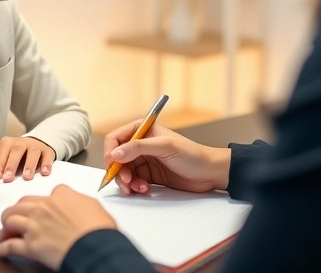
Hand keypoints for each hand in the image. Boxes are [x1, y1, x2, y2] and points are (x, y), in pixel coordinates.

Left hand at [0, 136, 56, 181]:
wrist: (34, 145)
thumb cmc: (15, 156)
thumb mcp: (5, 155)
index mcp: (8, 142)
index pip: (2, 151)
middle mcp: (22, 142)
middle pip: (16, 150)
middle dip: (11, 164)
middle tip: (8, 178)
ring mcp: (35, 146)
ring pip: (33, 153)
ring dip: (29, 165)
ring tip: (26, 177)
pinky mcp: (47, 151)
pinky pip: (47, 156)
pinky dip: (46, 164)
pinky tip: (44, 173)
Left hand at [0, 185, 115, 269]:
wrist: (95, 246)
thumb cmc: (99, 228)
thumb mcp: (93, 205)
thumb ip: (79, 201)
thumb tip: (76, 205)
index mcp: (61, 195)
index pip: (47, 193)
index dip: (44, 202)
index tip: (44, 209)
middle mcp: (43, 207)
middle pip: (21, 204)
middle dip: (17, 210)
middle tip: (17, 218)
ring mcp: (34, 226)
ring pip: (10, 219)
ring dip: (6, 226)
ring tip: (6, 233)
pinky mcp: (30, 246)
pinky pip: (10, 245)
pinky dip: (3, 248)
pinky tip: (0, 250)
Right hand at [104, 120, 231, 194]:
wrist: (209, 173)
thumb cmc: (192, 154)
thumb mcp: (165, 147)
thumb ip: (138, 148)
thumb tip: (115, 153)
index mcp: (142, 130)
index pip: (115, 138)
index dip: (111, 152)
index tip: (113, 165)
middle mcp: (140, 144)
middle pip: (117, 158)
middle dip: (119, 172)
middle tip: (128, 182)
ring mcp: (144, 160)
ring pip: (123, 172)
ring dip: (127, 182)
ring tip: (139, 188)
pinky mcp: (149, 175)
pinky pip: (133, 182)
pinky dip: (135, 187)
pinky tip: (144, 190)